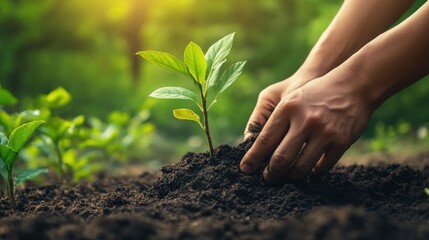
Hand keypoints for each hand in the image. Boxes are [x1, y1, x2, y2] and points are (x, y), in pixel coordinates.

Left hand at [240, 66, 372, 183]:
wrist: (354, 85)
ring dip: (290, 177)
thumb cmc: (314, 93)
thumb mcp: (289, 98)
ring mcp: (325, 132)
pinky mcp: (341, 142)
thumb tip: (254, 145)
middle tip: (266, 179)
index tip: (245, 169)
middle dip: (270, 173)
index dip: (253, 158)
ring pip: (301, 167)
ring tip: (285, 178)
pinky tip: (308, 172)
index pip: (264, 140)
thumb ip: (272, 119)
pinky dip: (312, 173)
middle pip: (281, 158)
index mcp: (288, 108)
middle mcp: (305, 120)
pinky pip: (322, 167)